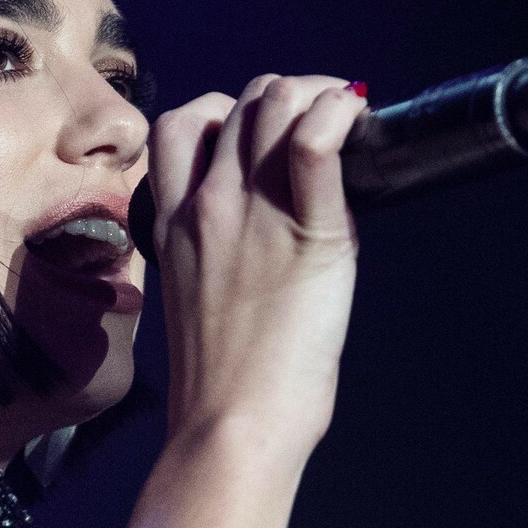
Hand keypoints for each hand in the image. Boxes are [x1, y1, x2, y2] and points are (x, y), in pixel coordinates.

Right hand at [147, 74, 368, 460]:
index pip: (180, 125)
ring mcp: (251, 215)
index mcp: (171, 224)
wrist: (231, 428)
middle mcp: (206, 205)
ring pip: (275, 100)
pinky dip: (340, 116)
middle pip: (242, 101)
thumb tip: (274, 229)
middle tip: (324, 131)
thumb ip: (220, 252)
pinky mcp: (306, 233)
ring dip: (318, 99)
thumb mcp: (197, 301)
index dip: (228, 115)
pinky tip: (356, 129)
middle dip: (288, 101)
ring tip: (345, 127)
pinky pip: (316, 141)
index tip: (262, 142)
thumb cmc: (220, 387)